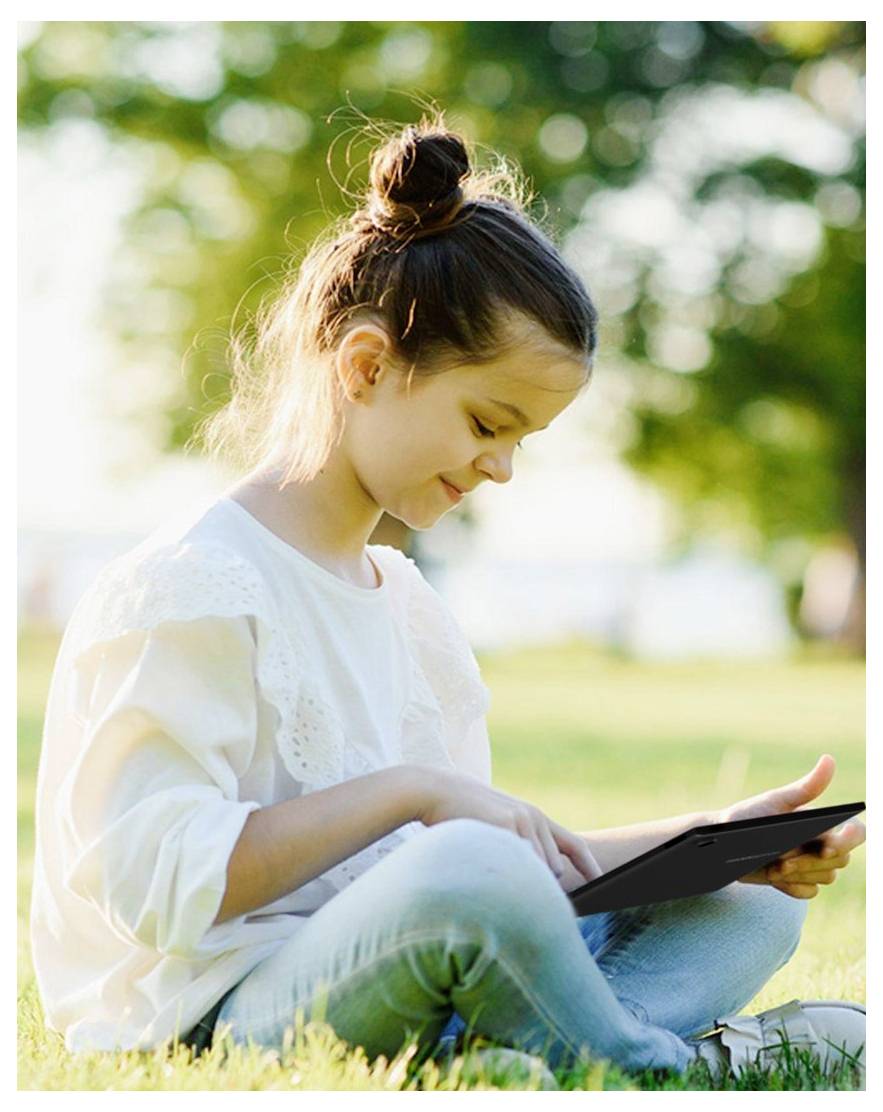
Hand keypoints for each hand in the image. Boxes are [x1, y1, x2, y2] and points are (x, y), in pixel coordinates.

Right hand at [412, 766, 602, 889]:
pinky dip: (507, 873)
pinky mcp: (506, 826)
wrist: (436, 790)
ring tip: (493, 873)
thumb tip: (536, 875)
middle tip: (515, 887)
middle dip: (540, 884)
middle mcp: (533, 818)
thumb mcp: (497, 824)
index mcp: (534, 817)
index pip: (572, 844)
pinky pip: (516, 863)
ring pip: (535, 870)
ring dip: (522, 880)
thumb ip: (518, 844)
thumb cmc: (462, 813)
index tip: (600, 881)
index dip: (588, 864)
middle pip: (552, 869)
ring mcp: (521, 821)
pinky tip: (486, 866)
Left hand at [717, 754, 864, 898]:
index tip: (826, 846)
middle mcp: (822, 845)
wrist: (724, 845)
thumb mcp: (776, 801)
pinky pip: (809, 892)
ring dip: (799, 873)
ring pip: (826, 877)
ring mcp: (812, 866)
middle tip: (781, 857)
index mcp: (822, 824)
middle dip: (810, 860)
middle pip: (840, 860)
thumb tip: (829, 759)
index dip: (848, 841)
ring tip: (773, 865)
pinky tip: (773, 877)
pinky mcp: (799, 883)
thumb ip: (807, 786)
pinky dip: (791, 886)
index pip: (856, 834)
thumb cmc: (751, 817)